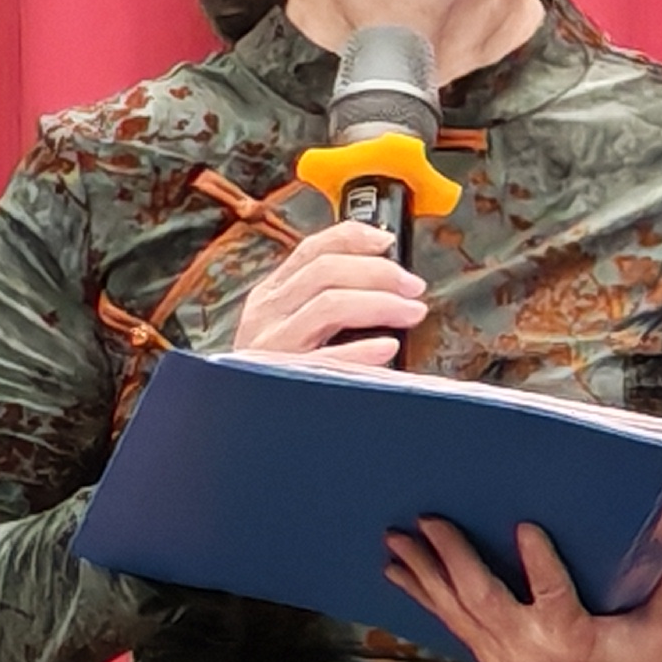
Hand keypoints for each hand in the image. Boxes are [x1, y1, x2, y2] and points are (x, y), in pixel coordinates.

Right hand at [234, 212, 427, 364]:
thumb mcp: (291, 326)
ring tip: (411, 312)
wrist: (249, 424)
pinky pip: (326, 358)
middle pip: (326, 271)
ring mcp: (273, 345)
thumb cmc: (279, 371)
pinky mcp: (284, 377)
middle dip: (378, 273)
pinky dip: (361, 350)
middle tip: (413, 287)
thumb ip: (323, 298)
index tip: (388, 241)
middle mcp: (268, 314)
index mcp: (271, 295)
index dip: (354, 238)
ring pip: (330, 305)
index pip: (312, 249)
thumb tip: (383, 276)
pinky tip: (387, 348)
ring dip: (380, 304)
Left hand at [384, 519, 661, 661]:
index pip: (554, 598)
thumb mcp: (661, 633)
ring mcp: (502, 655)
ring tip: (395, 541)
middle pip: (483, 599)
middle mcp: (528, 647)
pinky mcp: (489, 657)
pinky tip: (399, 572)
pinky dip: (423, 596)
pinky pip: (450, 623)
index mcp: (572, 638)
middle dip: (453, 559)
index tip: (525, 526)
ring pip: (456, 610)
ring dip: (424, 574)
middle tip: (429, 521)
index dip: (539, 564)